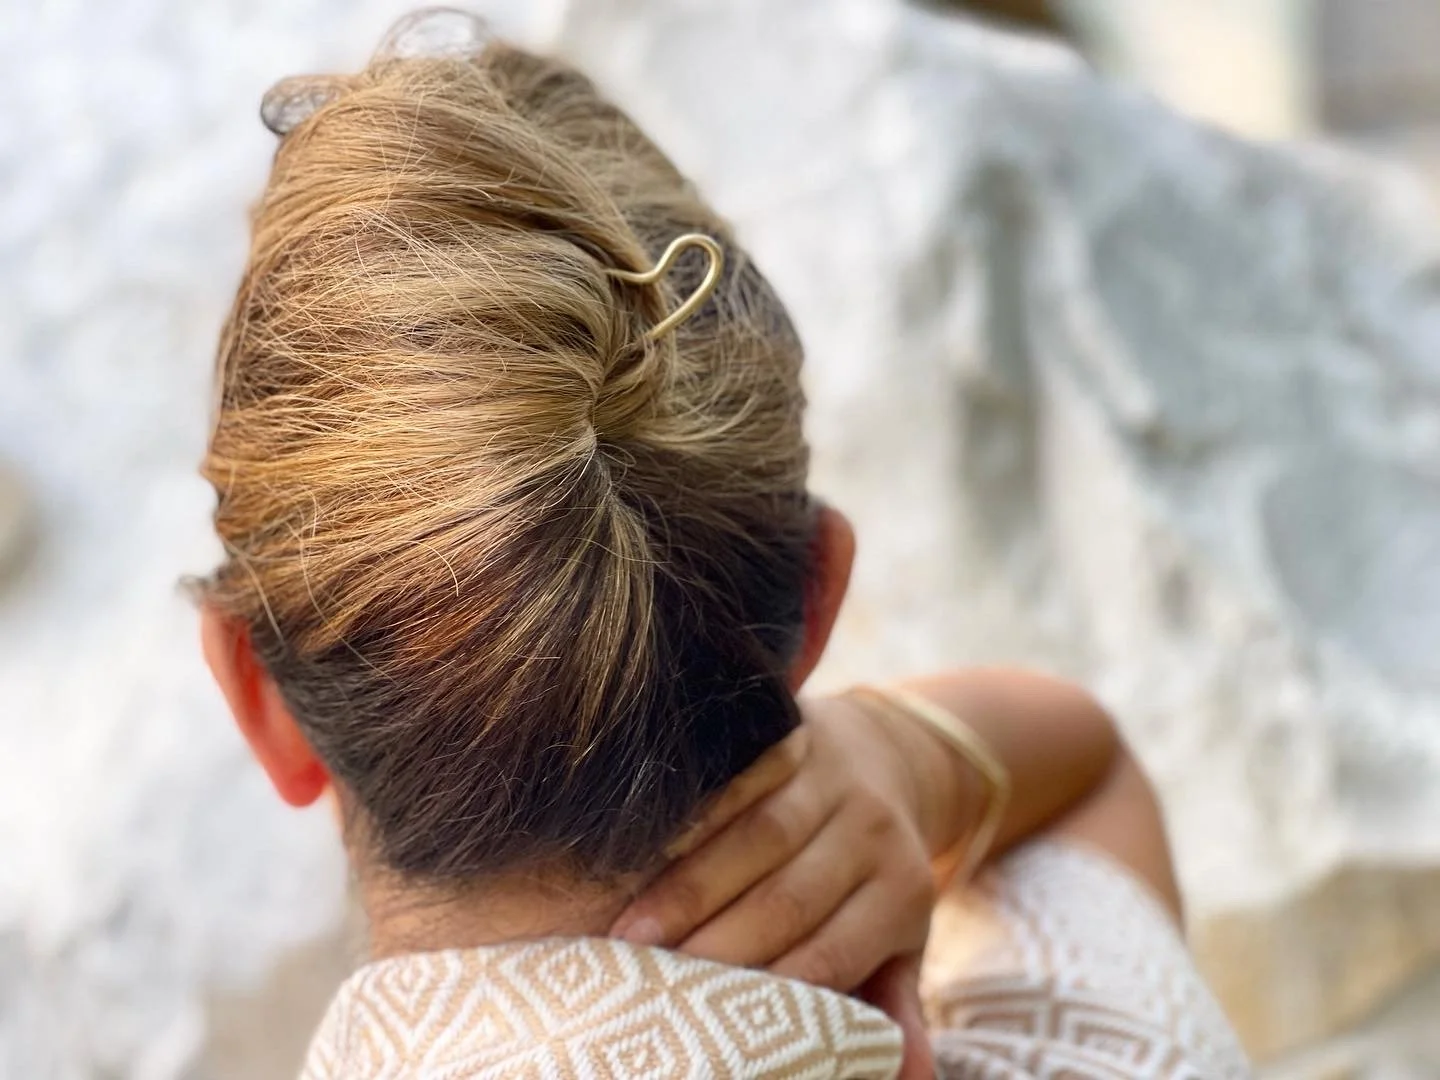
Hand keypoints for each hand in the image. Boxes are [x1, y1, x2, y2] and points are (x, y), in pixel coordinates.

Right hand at [610, 695, 954, 993]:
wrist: (886, 756)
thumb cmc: (873, 871)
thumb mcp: (899, 936)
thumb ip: (893, 1002)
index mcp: (902, 892)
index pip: (831, 953)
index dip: (771, 989)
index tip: (713, 1022)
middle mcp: (872, 831)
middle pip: (788, 898)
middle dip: (717, 946)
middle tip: (651, 985)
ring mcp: (831, 777)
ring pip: (757, 837)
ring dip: (690, 887)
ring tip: (631, 933)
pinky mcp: (794, 733)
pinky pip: (738, 778)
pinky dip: (692, 815)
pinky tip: (643, 850)